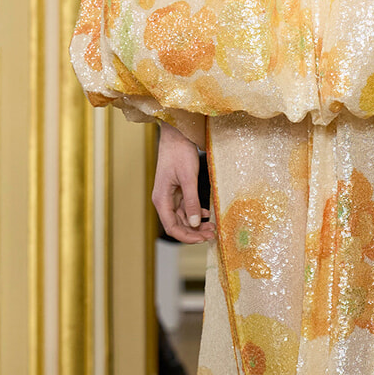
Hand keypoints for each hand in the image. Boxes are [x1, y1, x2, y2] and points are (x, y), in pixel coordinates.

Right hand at [152, 123, 212, 242]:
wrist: (177, 135)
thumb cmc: (179, 153)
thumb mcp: (188, 178)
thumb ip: (192, 201)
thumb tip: (195, 223)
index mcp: (161, 199)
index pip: (172, 227)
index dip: (187, 237)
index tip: (203, 239)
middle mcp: (164, 201)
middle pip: (178, 225)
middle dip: (194, 232)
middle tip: (212, 234)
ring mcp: (170, 197)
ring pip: (183, 218)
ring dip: (196, 224)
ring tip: (212, 227)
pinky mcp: (177, 191)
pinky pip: (186, 208)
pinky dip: (196, 213)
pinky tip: (206, 214)